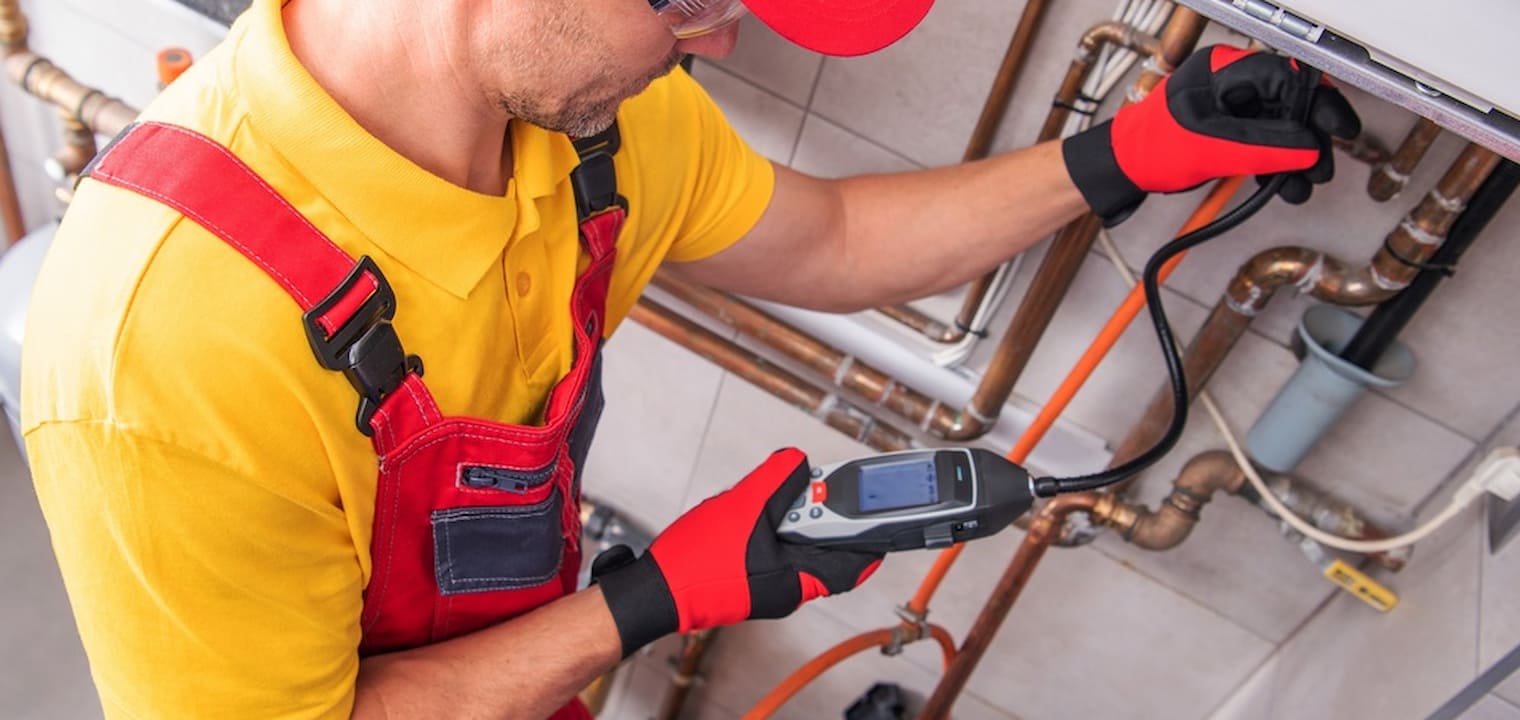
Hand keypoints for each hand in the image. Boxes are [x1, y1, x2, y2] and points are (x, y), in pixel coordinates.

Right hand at [592, 448, 883, 656]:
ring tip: (761, 499)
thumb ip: (776, 480)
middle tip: (803, 488)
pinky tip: (744, 515)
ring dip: (785, 519)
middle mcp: (786, 589)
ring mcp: (766, 588)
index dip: (867, 537)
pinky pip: (771, 551)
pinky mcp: (747, 583)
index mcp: (795, 580)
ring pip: (793, 548)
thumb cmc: (694, 562)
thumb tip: (798, 462)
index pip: (850, 563)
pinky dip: (767, 529)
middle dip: (815, 515)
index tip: (878, 514)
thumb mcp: (741, 505)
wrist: (654, 590)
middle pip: (821, 549)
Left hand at [1063, 44, 1360, 224]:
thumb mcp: (1209, 149)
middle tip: (1318, 170)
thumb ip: (1261, 148)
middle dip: (1308, 140)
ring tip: (1298, 186)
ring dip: (1295, 159)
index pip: (1287, 77)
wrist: (1123, 169)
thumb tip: (1307, 148)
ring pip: (1283, 127)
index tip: (1337, 129)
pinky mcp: (1232, 130)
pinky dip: (1277, 165)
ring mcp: (1232, 107)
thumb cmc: (1149, 148)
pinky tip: (1279, 184)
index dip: (1318, 103)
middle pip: (1291, 104)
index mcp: (1223, 71)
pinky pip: (1268, 143)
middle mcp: (1231, 83)